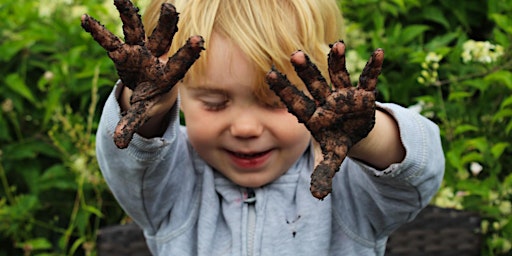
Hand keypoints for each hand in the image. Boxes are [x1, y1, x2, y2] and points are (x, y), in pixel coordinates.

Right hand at [81, 0, 203, 147]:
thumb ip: (132, 125)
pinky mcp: (124, 49)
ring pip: (136, 29)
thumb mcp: (143, 112)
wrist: (149, 86)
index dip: (188, 53)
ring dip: (129, 14)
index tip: (198, 39)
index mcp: (166, 75)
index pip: (179, 63)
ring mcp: (140, 50)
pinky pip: (110, 38)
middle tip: (171, 8)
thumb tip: (119, 144)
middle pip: (162, 39)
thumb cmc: (151, 99)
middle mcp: (155, 58)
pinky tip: (84, 18)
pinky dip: (98, 31)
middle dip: (166, 24)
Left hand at [265, 41, 383, 198]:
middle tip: (295, 55)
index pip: (295, 102)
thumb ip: (324, 173)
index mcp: (314, 115)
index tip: (269, 74)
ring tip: (337, 46)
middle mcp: (327, 101)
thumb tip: (318, 196)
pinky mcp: (363, 94)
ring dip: (337, 62)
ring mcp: (344, 95)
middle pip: (314, 84)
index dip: (283, 90)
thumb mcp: (332, 157)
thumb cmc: (337, 141)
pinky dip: (373, 68)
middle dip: (307, 71)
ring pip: (338, 76)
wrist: (354, 130)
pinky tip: (377, 53)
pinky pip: (368, 79)